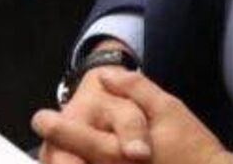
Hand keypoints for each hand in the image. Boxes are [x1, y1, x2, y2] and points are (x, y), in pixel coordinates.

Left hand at [33, 68, 232, 163]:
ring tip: (55, 153)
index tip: (40, 118)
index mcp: (122, 154)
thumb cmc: (192, 145)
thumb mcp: (168, 108)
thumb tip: (107, 76)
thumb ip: (135, 90)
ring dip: (66, 161)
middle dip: (54, 156)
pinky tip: (78, 159)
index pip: (80, 140)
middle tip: (42, 147)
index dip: (57, 129)